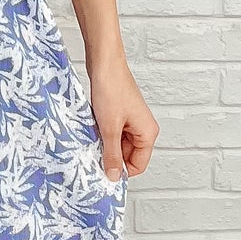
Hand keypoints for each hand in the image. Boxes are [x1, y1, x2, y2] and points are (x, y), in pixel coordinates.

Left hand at [88, 56, 158, 182]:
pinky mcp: (120, 115)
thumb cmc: (112, 89)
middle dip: (111, 157)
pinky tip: (93, 128)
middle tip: (93, 153)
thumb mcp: (109, 128)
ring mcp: (131, 121)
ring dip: (105, 145)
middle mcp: (143, 128)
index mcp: (148, 133)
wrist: (104, 63)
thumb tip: (113, 176)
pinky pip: (112, 133)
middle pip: (127, 156)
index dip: (120, 171)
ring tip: (93, 136)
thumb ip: (112, 154)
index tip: (103, 172)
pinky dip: (102, 134)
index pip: (138, 165)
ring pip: (118, 145)